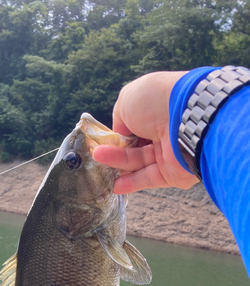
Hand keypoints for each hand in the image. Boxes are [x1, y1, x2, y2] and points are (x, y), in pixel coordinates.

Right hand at [93, 71, 199, 193]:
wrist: (187, 118)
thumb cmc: (156, 101)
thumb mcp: (127, 101)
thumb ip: (119, 120)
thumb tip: (118, 137)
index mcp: (155, 111)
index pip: (133, 127)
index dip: (117, 135)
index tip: (102, 141)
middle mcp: (163, 132)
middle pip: (134, 147)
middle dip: (115, 150)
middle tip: (97, 154)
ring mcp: (168, 154)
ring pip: (138, 162)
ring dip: (117, 163)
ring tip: (99, 161)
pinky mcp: (172, 174)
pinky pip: (148, 179)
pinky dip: (130, 183)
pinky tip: (114, 185)